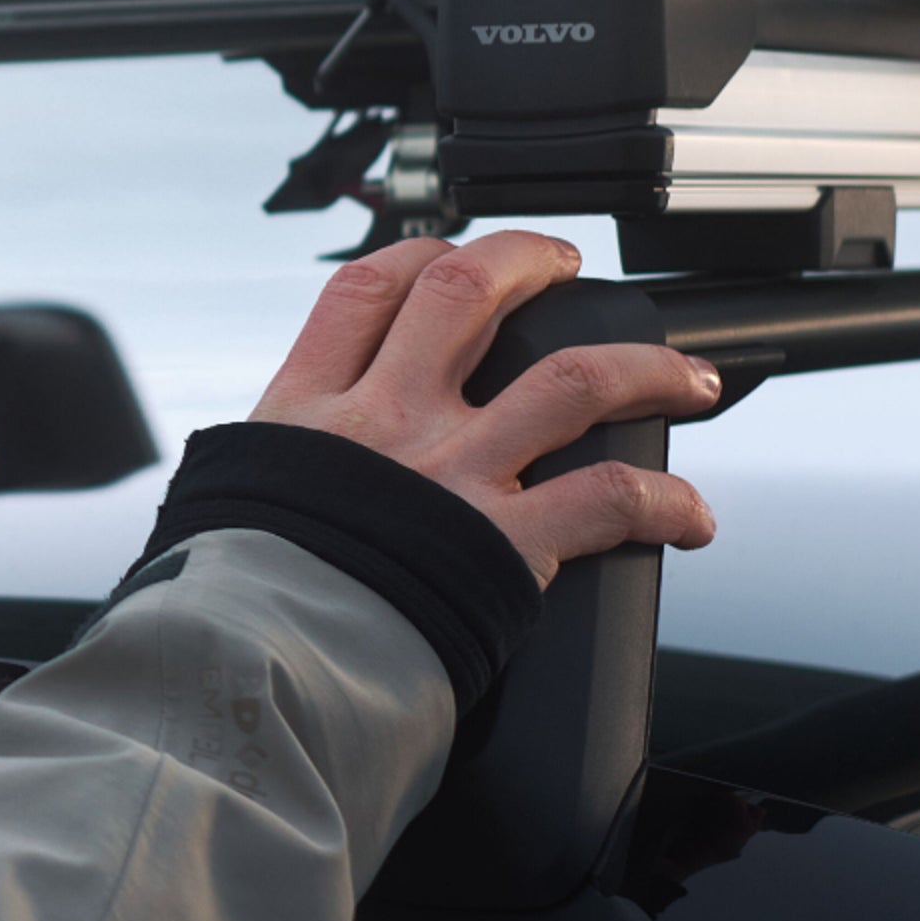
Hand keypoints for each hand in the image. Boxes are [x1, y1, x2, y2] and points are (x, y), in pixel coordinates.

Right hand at [249, 231, 720, 587]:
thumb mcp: (232, 498)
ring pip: (572, 378)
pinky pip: (611, 498)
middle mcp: (385, 420)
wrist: (254, 665)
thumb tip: (288, 477)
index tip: (453, 258)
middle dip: (531, 263)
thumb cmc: (235, 597)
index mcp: (308, 407)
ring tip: (684, 378)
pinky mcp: (505, 542)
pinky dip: (665, 502)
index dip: (422, 255)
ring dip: (645, 369)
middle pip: (467, 292)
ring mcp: (450, 472)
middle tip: (565, 272)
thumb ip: (281, 470)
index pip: (367, 289)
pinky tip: (687, 515)